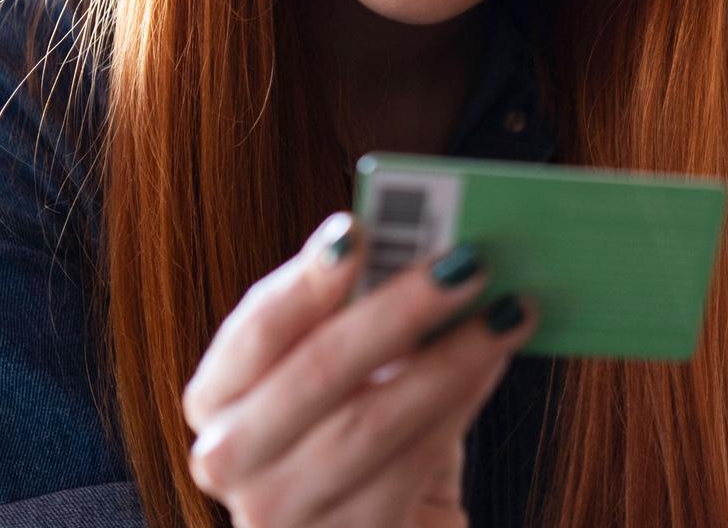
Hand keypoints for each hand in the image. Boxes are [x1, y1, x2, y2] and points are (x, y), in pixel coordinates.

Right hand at [181, 213, 539, 526]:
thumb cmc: (365, 444)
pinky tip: (495, 363)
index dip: (306, 280)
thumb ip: (375, 322)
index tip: (357, 228)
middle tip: (468, 262)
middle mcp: (230, 457)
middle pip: (318, 370)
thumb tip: (442, 254)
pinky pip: (412, 464)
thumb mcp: (354, 377)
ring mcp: (281, 512)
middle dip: (398, 309)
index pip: (255, 329)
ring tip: (509, 311)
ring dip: (452, 357)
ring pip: (372, 421)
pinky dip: (460, 405)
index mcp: (219, 398)